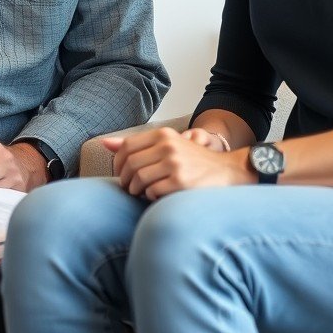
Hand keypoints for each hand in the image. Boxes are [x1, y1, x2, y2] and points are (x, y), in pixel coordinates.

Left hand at [102, 127, 254, 198]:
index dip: (119, 163)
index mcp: (164, 135)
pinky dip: (151, 197)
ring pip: (139, 180)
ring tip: (143, 193)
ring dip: (137, 191)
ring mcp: (175, 164)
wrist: (227, 172)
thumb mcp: (167, 145)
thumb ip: (136, 145)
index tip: (122, 174)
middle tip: (130, 188)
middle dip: (125, 180)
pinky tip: (159, 196)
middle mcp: (168, 146)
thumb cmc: (193, 161)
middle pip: (130, 165)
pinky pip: (152, 193)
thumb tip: (105, 143)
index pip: (127, 147)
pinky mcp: (180, 183)